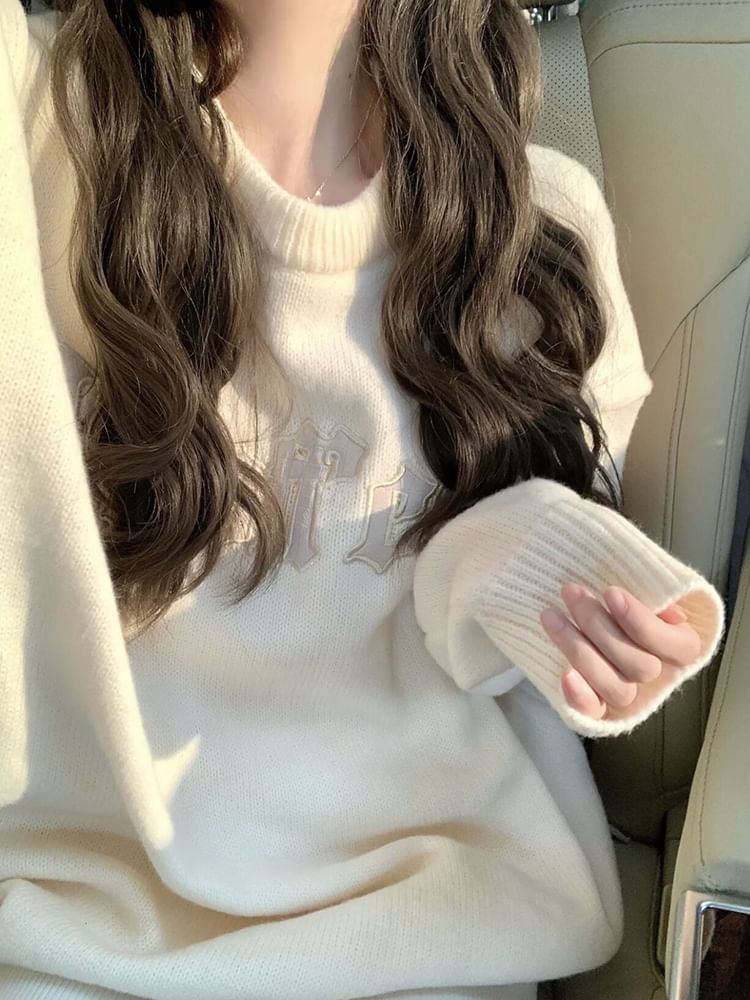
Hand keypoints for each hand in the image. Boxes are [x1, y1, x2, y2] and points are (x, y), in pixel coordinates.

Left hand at [539, 583, 702, 720]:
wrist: (593, 615)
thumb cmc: (623, 598)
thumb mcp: (646, 589)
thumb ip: (658, 596)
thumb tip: (666, 610)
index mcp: (680, 646)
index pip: (677, 646)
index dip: (642, 621)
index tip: (610, 592)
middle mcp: (658, 676)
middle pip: (639, 666)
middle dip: (599, 626)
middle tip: (571, 592)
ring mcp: (629, 695)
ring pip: (616, 687)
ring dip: (580, 650)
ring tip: (551, 615)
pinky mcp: (600, 708)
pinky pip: (594, 713)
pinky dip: (580, 697)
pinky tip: (565, 674)